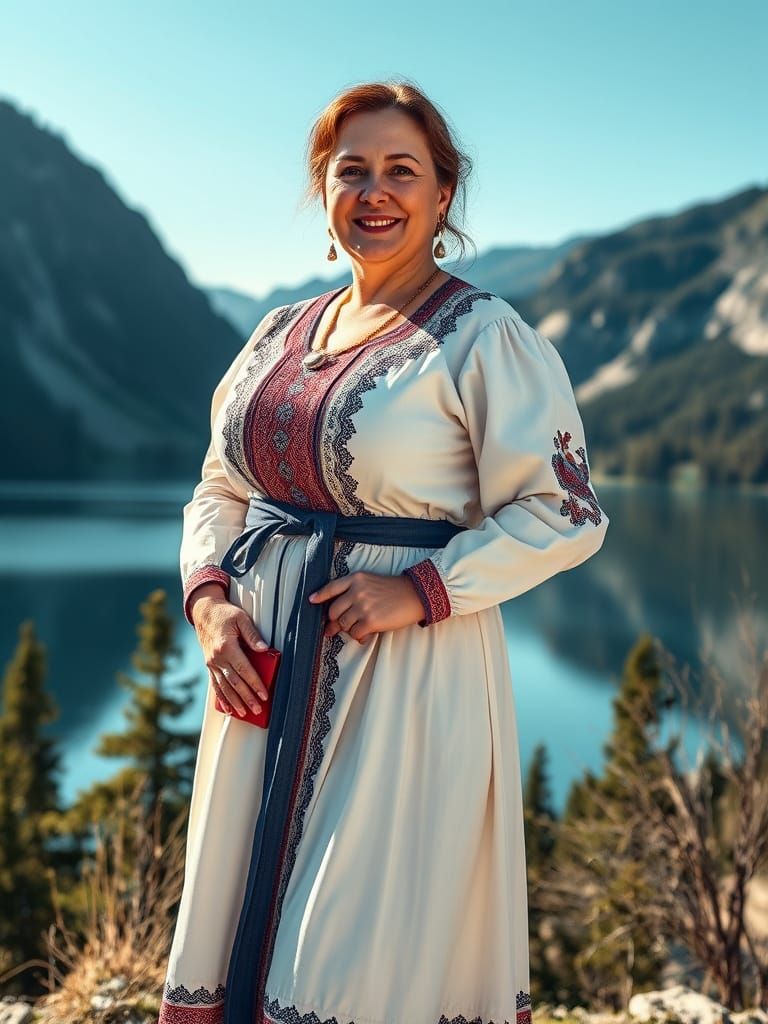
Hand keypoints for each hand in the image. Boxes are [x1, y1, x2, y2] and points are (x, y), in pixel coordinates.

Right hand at [190, 587, 270, 717]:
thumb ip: (253, 634)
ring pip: (224, 687)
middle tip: (257, 709)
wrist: (204, 611)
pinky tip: (227, 708)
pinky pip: (215, 685)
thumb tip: (264, 648)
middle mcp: (217, 658)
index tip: (264, 694)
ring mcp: (211, 663)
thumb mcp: (241, 618)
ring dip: (234, 702)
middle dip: (247, 697)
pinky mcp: (209, 665)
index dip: (255, 683)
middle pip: (234, 682)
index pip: (244, 670)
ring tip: (244, 713)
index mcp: (226, 647)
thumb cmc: (225, 614)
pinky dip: (222, 698)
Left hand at [308, 571, 425, 643]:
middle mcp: (356, 591)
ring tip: (360, 628)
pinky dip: (359, 637)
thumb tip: (339, 616)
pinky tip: (365, 636)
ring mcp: (362, 606)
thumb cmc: (394, 590)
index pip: (332, 587)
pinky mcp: (370, 621)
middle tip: (336, 628)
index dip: (320, 595)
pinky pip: (355, 634)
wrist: (416, 595)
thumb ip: (354, 592)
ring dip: (349, 630)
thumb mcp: (372, 581)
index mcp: (356, 578)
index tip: (312, 600)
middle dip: (334, 621)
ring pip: (343, 624)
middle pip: (333, 611)